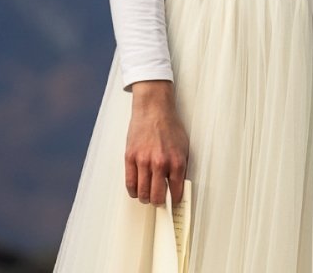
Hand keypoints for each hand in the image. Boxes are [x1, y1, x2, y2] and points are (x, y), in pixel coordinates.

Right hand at [126, 81, 188, 205]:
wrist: (153, 109)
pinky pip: (130, 183)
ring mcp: (143, 161)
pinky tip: (136, 190)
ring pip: (142, 193)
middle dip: (159, 202)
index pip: (176, 192)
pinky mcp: (130, 157)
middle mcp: (160, 164)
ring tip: (147, 196)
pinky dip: (133, 191)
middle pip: (157, 197)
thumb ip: (180, 167)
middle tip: (158, 201)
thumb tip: (178, 185)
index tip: (173, 203)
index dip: (175, 201)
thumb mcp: (183, 147)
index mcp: (176, 162)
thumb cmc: (169, 125)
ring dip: (145, 198)